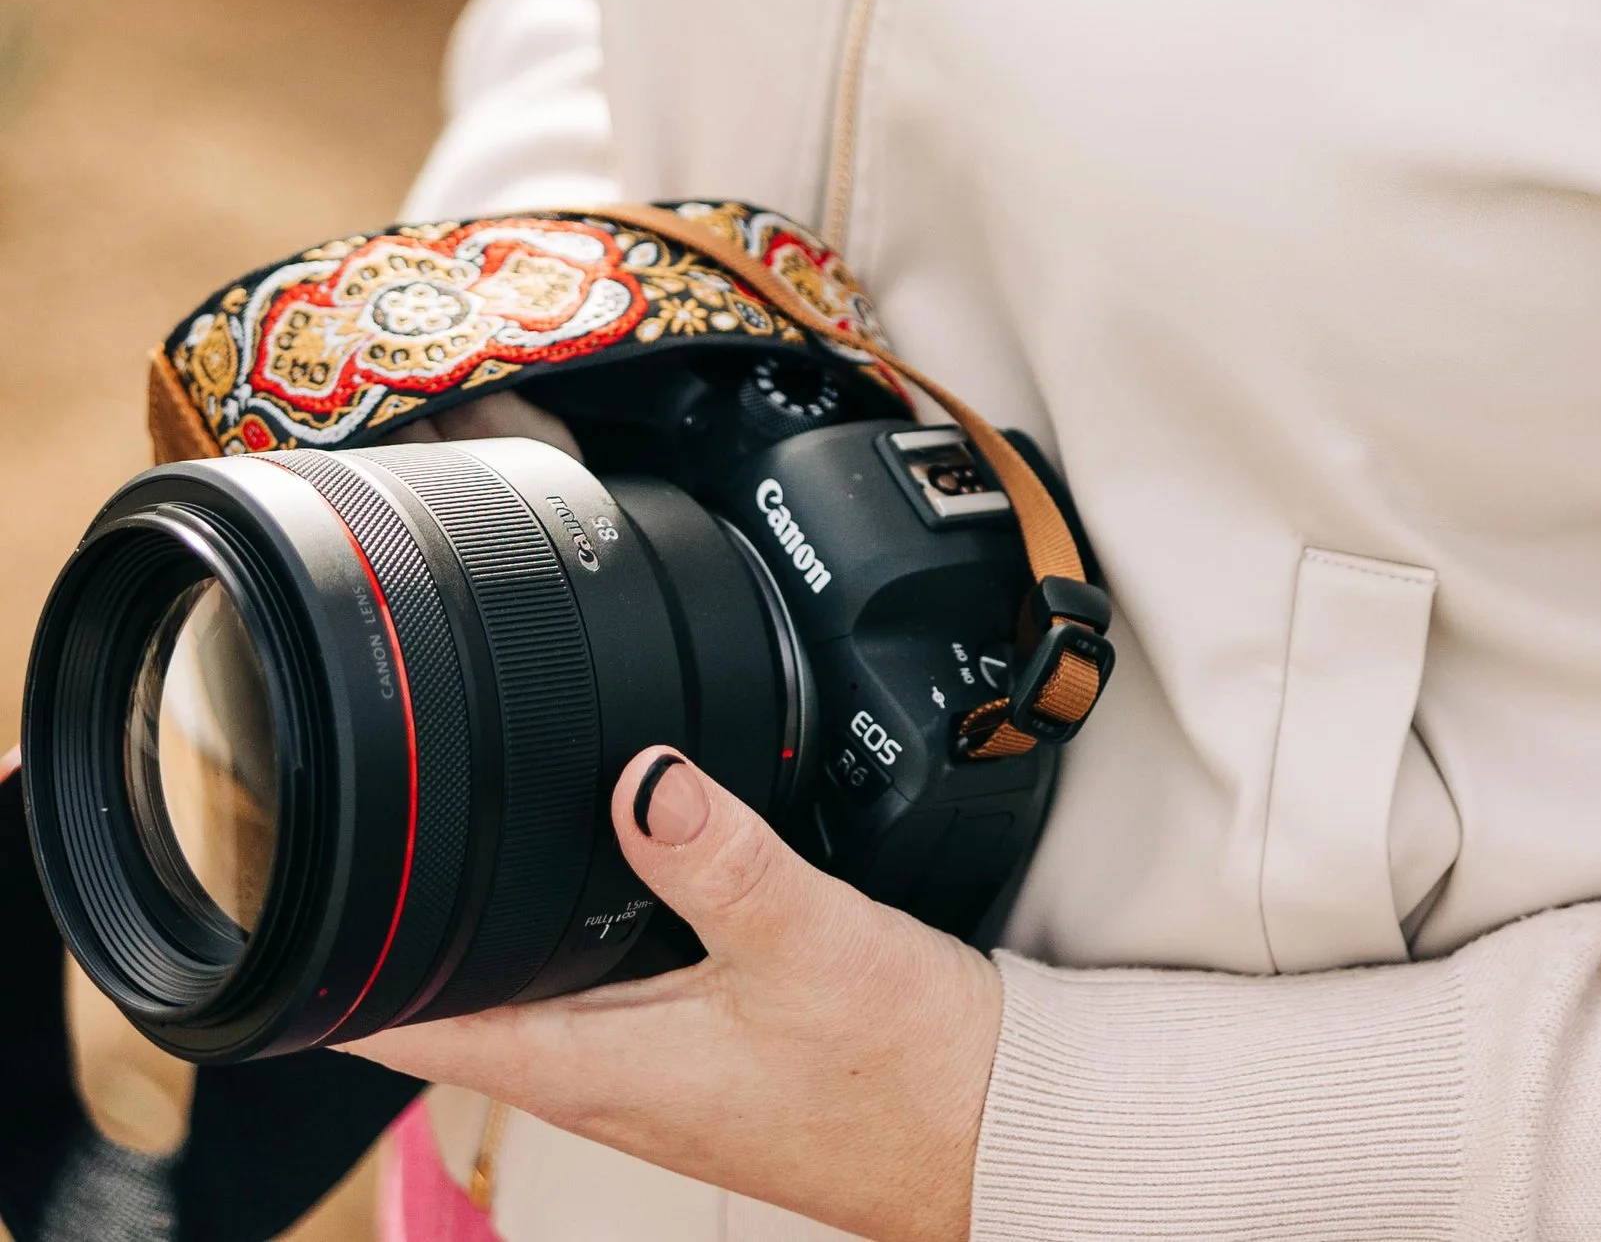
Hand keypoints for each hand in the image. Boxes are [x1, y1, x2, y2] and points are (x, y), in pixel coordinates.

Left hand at [343, 751, 1000, 1241]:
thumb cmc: (907, 1075)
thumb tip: (639, 774)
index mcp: (606, 1071)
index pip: (430, 1031)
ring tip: (450, 858)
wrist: (998, 1133)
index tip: (296, 920)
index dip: (351, 982)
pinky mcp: (711, 1059)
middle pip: (469, 1012)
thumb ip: (722, 855)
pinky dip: (581, 935)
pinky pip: (610, 993)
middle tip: (361, 849)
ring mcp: (661, 1078)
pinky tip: (608, 883)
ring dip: (495, 938)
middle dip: (410, 941)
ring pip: (538, 1001)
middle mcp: (616, 1085)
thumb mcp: (810, 942)